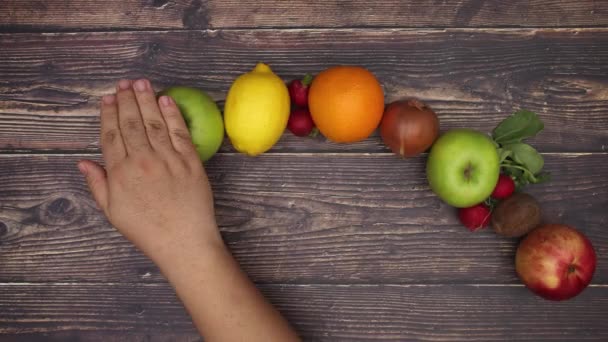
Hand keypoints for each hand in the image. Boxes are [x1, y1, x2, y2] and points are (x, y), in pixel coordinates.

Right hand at [78, 79, 221, 263]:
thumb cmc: (147, 230)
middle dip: (126, 100)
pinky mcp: (190, 161)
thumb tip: (83, 163)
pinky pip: (180, 132)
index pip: (111, 135)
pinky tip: (166, 100)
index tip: (108, 99)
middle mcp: (142, 161)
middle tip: (124, 84)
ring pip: (154, 122)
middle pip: (131, 123)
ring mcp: (168, 160)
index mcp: (120, 173)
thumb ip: (98, 185)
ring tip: (142, 83)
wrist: (183, 241)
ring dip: (147, 99)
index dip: (109, 114)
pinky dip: (172, 114)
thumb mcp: (113, 212)